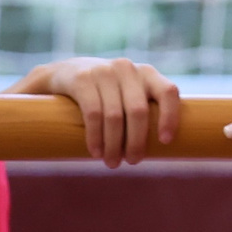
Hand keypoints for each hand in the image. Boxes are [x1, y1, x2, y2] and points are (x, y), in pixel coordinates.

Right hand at [28, 57, 179, 167]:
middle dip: (136, 141)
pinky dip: (96, 137)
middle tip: (132, 162)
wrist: (62, 75)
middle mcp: (127, 68)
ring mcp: (104, 71)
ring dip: (114, 145)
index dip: (170, 116)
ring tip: (112, 163)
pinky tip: (95, 152)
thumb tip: (165, 149)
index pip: (168, 91)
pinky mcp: (82, 78)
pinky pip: (93, 113)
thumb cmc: (103, 94)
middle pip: (139, 111)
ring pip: (115, 116)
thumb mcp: (126, 94)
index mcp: (146, 73)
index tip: (165, 142)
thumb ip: (143, 110)